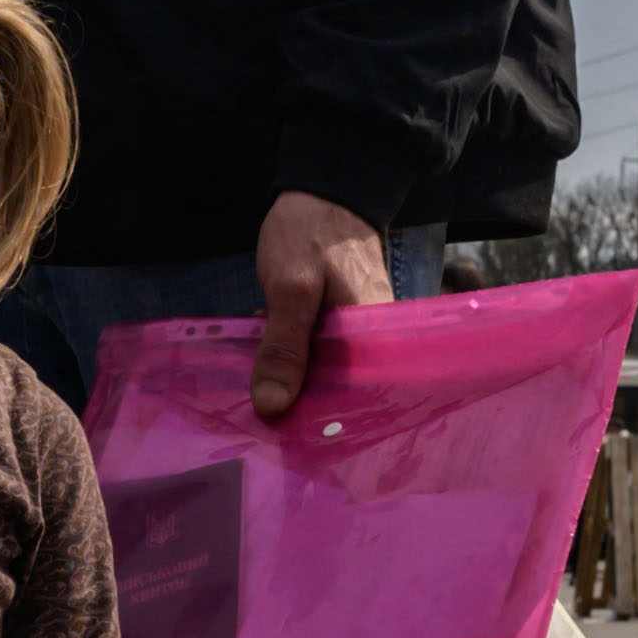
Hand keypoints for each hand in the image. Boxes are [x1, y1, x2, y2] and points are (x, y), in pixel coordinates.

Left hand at [251, 189, 394, 421]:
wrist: (322, 189)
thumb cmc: (311, 234)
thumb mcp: (291, 288)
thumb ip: (284, 347)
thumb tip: (274, 407)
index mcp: (374, 340)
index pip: (359, 402)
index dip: (327, 427)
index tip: (291, 448)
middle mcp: (374, 343)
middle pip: (342, 394)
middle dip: (307, 414)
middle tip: (266, 437)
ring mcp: (357, 334)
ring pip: (328, 376)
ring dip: (298, 392)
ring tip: (263, 420)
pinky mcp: (338, 326)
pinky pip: (320, 357)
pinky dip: (297, 367)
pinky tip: (269, 380)